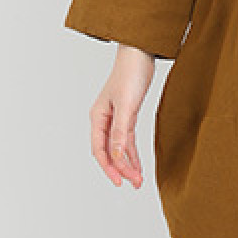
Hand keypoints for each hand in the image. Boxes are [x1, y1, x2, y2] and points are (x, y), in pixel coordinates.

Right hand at [89, 44, 155, 187]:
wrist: (141, 53)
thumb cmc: (131, 74)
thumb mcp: (127, 105)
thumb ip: (121, 131)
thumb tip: (116, 155)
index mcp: (97, 117)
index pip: (100, 149)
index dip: (109, 167)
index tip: (119, 182)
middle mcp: (103, 120)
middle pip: (109, 152)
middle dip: (121, 169)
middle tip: (135, 184)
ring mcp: (115, 118)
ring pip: (119, 148)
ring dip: (128, 164)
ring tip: (138, 180)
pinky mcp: (128, 115)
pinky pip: (128, 140)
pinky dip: (133, 153)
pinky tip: (138, 165)